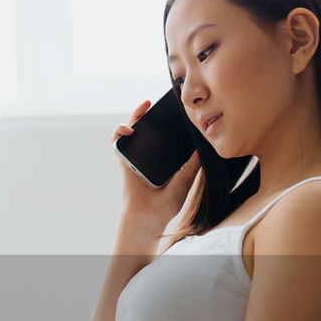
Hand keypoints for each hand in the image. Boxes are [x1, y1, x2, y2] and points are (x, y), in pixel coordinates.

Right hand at [112, 100, 201, 230]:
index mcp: (161, 160)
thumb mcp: (186, 179)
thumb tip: (203, 146)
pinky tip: (129, 127)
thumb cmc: (166, 204)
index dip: (167, 123)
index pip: (164, 137)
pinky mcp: (123, 160)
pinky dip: (120, 131)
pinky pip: (117, 141)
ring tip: (146, 105)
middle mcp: (147, 157)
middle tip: (162, 103)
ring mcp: (134, 157)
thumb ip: (193, 163)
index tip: (177, 111)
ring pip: (132, 131)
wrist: (149, 216)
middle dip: (152, 115)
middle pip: (148, 130)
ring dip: (136, 116)